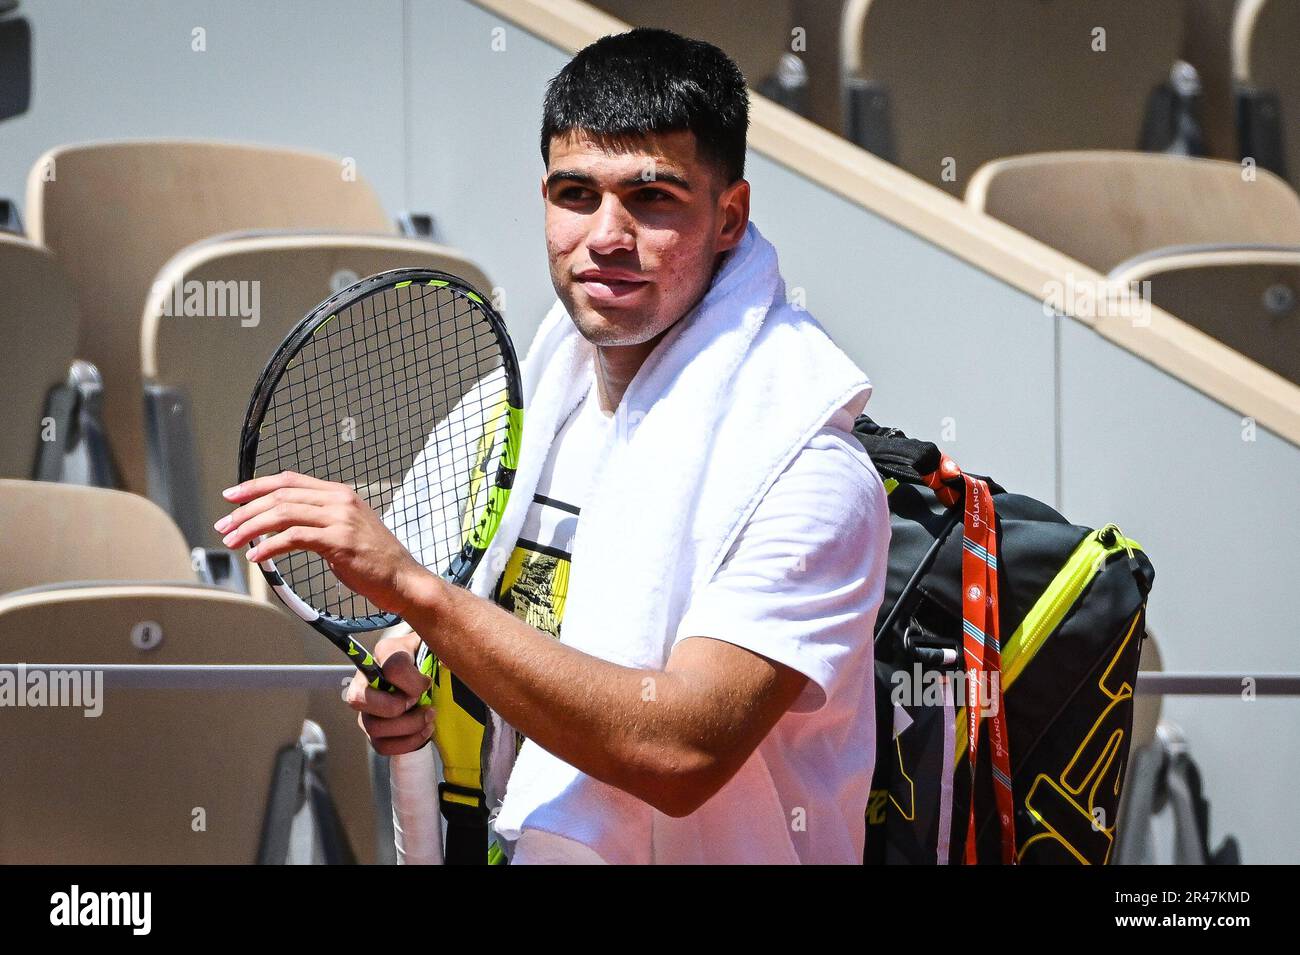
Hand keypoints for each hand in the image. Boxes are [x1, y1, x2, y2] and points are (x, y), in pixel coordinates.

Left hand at [216, 470, 428, 616]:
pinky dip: (269, 546)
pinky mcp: (338, 541)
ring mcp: (340, 519)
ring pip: (283, 514)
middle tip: (225, 526)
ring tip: (233, 541)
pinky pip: (293, 538)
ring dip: (251, 528)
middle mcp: (339, 500)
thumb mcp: (346, 530)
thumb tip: (282, 526)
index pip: (289, 480)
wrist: (403, 579)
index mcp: (340, 494)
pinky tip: (257, 557)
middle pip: (281, 495)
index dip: (256, 486)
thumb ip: (319, 521)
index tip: (232, 497)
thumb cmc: (375, 561)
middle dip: (246, 510)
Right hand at [345, 630, 435, 755]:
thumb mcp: (435, 644)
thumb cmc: (431, 657)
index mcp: (384, 652)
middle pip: (362, 700)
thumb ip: (440, 648)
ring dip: (408, 727)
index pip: (392, 669)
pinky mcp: (374, 729)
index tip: (428, 682)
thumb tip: (447, 664)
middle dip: (399, 707)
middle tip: (424, 703)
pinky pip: (381, 746)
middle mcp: (366, 679)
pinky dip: (407, 743)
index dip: (414, 682)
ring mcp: (367, 707)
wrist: (430, 672)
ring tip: (429, 718)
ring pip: (373, 728)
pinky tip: (425, 731)